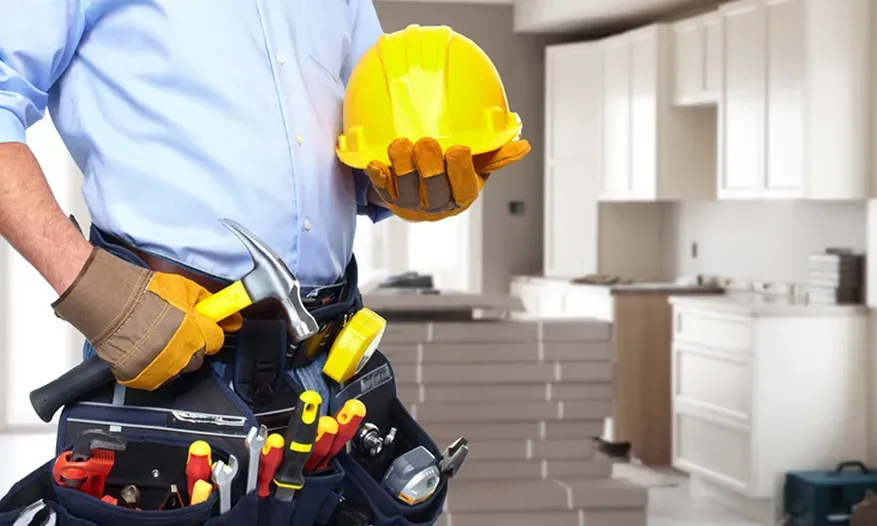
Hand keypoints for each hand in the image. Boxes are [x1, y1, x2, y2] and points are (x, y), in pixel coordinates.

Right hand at [53, 249, 242, 390]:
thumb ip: (208, 304)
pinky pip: (154, 379)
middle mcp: (182, 357)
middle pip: (197, 359)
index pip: (215, 341)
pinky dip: (152, 368)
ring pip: (177, 371)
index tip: (202, 329)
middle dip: (192, 347)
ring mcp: (161, 370)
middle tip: (177, 334)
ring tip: (157, 341)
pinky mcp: (140, 378)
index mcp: (196, 335)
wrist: (109, 302)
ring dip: (173, 359)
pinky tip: (145, 352)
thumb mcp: (185, 290)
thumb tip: (228, 315)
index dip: (208, 333)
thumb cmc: (145, 294)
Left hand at [366, 137, 530, 220]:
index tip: (458, 149)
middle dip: (429, 166)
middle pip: (434, 189)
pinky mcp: (389, 200)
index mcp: (461, 197)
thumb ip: (496, 157)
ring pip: (405, 188)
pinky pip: (381, 189)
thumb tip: (523, 146)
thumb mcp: (476, 167)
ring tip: (401, 144)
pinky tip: (376, 164)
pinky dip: (378, 176)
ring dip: (402, 165)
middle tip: (426, 142)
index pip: (463, 188)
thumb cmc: (452, 175)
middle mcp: (437, 205)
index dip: (460, 170)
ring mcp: (411, 204)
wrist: (420, 193)